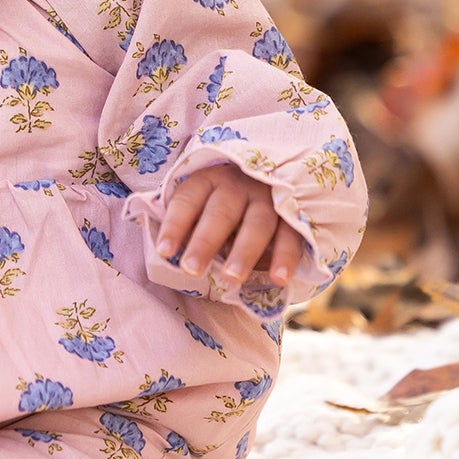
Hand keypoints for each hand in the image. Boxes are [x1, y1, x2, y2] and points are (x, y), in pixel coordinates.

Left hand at [155, 163, 303, 285]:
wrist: (271, 179)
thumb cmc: (224, 202)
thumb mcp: (203, 202)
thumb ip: (189, 224)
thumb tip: (167, 256)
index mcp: (208, 180)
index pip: (187, 200)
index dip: (175, 225)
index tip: (164, 251)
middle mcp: (238, 185)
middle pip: (220, 213)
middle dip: (205, 242)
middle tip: (191, 269)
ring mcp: (268, 198)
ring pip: (257, 224)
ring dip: (244, 252)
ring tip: (232, 277)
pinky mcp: (294, 214)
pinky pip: (291, 235)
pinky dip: (286, 257)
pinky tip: (278, 278)